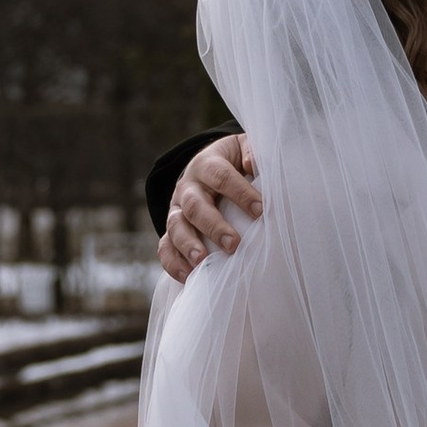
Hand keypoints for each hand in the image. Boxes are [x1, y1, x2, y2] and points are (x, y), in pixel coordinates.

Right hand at [158, 136, 262, 284]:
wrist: (207, 169)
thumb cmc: (234, 163)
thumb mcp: (242, 149)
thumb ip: (251, 152)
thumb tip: (252, 163)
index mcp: (207, 164)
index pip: (221, 176)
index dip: (240, 193)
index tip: (261, 210)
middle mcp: (187, 187)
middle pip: (195, 205)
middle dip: (214, 226)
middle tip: (233, 244)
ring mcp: (176, 209)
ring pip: (176, 226)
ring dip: (189, 245)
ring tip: (203, 262)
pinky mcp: (171, 230)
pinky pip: (165, 247)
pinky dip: (173, 262)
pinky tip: (188, 277)